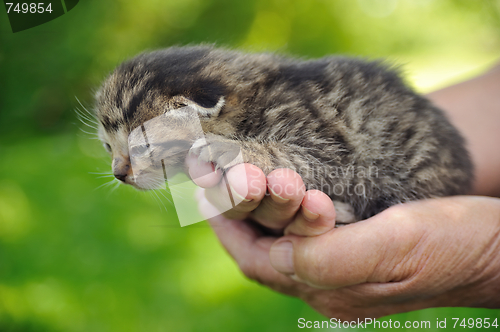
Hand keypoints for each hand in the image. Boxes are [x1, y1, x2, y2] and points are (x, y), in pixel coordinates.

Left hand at [190, 159, 499, 318]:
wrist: (493, 248)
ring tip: (236, 179)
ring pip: (280, 245)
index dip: (227, 227)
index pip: (258, 260)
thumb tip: (278, 253)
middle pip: (263, 254)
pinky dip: (282, 214)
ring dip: (255, 213)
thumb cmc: (451, 244)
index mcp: (331, 289)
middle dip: (233, 217)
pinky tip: (279, 191)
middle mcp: (329, 286)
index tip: (206, 191)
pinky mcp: (357, 254)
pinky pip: (304, 237)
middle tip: (212, 179)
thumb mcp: (392, 245)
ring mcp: (342, 273)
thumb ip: (331, 258)